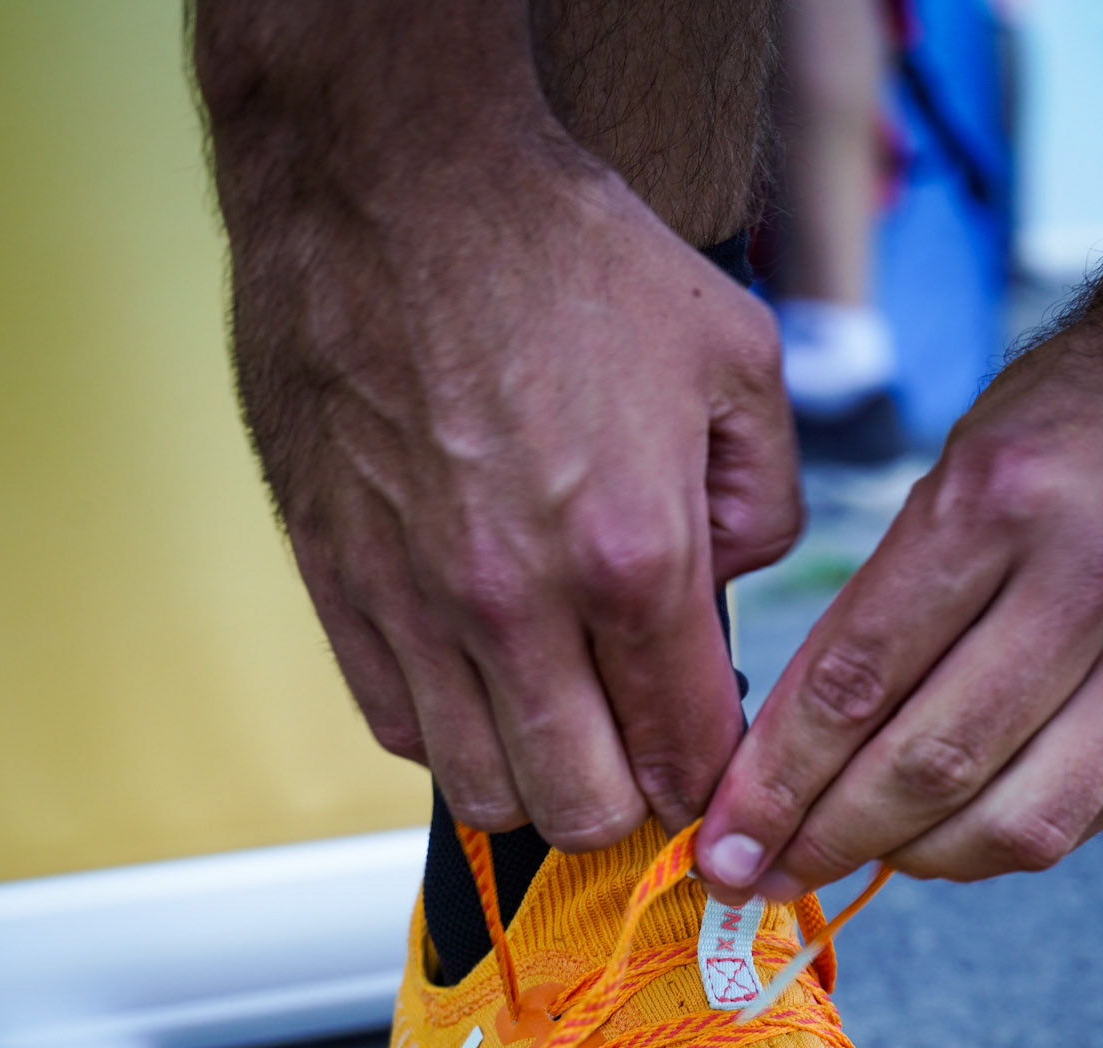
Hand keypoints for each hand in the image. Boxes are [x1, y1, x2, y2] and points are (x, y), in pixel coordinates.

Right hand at [200, 27, 800, 850]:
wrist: (391, 181)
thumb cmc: (560, 256)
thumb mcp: (733, 357)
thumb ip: (763, 502)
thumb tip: (731, 592)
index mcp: (633, 558)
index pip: (686, 754)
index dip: (710, 782)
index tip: (706, 763)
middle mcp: (517, 605)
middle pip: (580, 811)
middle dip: (624, 801)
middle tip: (632, 749)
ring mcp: (415, 606)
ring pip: (482, 792)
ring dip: (533, 779)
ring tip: (555, 720)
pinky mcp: (339, 587)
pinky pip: (399, 730)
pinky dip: (449, 731)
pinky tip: (478, 675)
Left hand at [697, 241, 1102, 896]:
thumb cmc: (1064, 429)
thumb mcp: (948, 475)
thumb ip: (875, 614)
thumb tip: (785, 757)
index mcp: (998, 501)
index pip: (857, 680)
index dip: (775, 780)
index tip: (721, 838)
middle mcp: (1089, 577)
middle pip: (931, 765)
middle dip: (826, 840)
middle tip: (760, 874)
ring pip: (1014, 821)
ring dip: (911, 862)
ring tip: (852, 857)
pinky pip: (1082, 819)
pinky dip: (994, 846)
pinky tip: (942, 837)